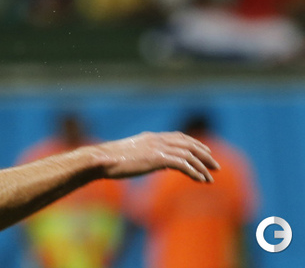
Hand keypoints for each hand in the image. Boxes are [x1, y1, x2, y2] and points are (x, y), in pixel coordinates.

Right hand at [94, 131, 219, 181]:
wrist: (101, 160)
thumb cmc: (111, 161)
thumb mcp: (132, 155)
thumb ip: (147, 156)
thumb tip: (159, 164)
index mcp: (151, 137)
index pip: (179, 137)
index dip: (194, 144)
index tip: (205, 152)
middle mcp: (156, 139)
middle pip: (188, 143)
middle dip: (204, 154)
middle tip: (215, 166)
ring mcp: (157, 148)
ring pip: (188, 154)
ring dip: (202, 166)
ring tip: (210, 178)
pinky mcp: (156, 158)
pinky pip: (182, 164)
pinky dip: (194, 172)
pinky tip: (200, 180)